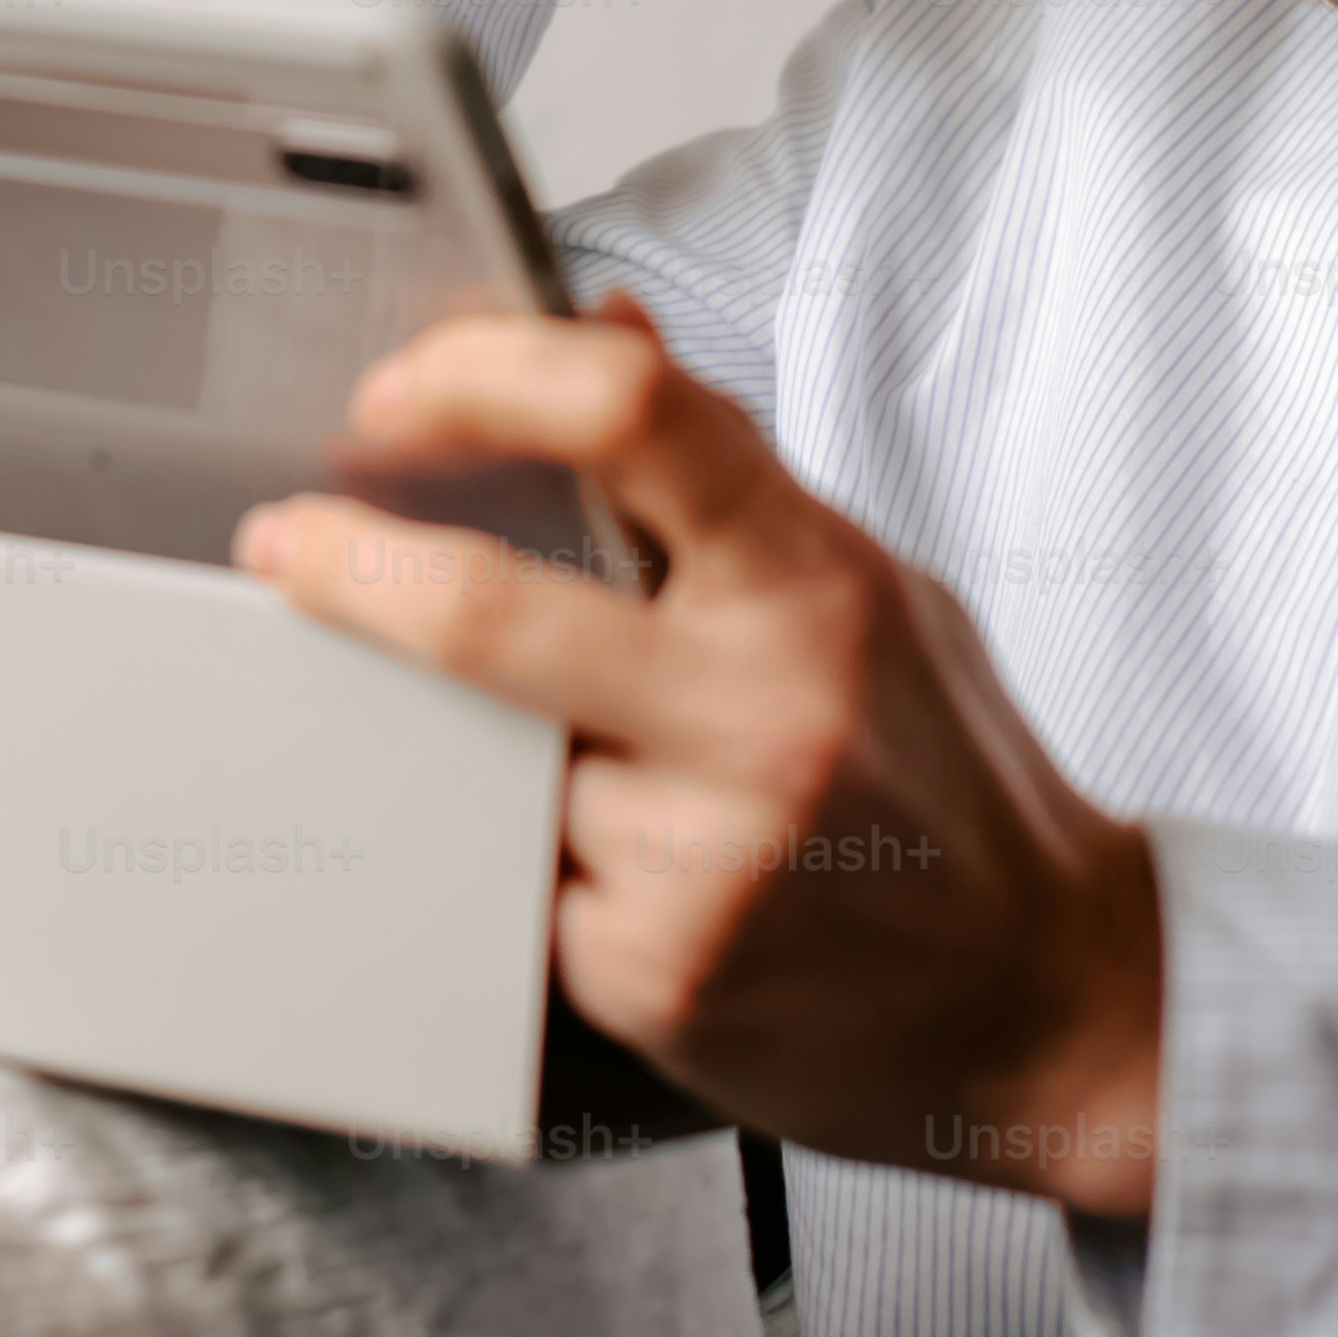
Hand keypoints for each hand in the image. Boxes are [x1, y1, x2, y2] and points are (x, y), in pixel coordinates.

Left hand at [238, 296, 1166, 1213]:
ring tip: (590, 772)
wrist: (1053, 1005)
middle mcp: (757, 711)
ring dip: (489, 754)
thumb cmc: (951, 781)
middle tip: (284, 546)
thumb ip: (724, 480)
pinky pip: (516, 885)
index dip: (483, 375)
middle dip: (348, 567)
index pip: (632, 415)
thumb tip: (604, 331)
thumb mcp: (865, 589)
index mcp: (811, 582)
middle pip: (487, 609)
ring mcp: (700, 856)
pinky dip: (537, 867)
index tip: (399, 394)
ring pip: (489, 760)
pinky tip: (631, 879)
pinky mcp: (651, 974)